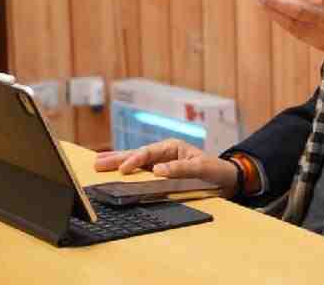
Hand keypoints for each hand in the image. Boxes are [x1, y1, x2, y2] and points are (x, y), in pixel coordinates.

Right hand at [94, 138, 240, 195]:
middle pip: (137, 154)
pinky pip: (140, 171)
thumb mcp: (201, 168)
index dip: (135, 160)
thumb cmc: (215, 170)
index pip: (149, 152)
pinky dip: (127, 170)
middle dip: (117, 158)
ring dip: (117, 162)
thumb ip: (180, 168)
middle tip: (98, 163)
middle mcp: (164, 152)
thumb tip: (157, 170)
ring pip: (136, 161)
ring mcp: (161, 162)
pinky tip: (115, 171)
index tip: (123, 169)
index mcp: (172, 147)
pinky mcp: (160, 172)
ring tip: (98, 163)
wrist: (225, 178)